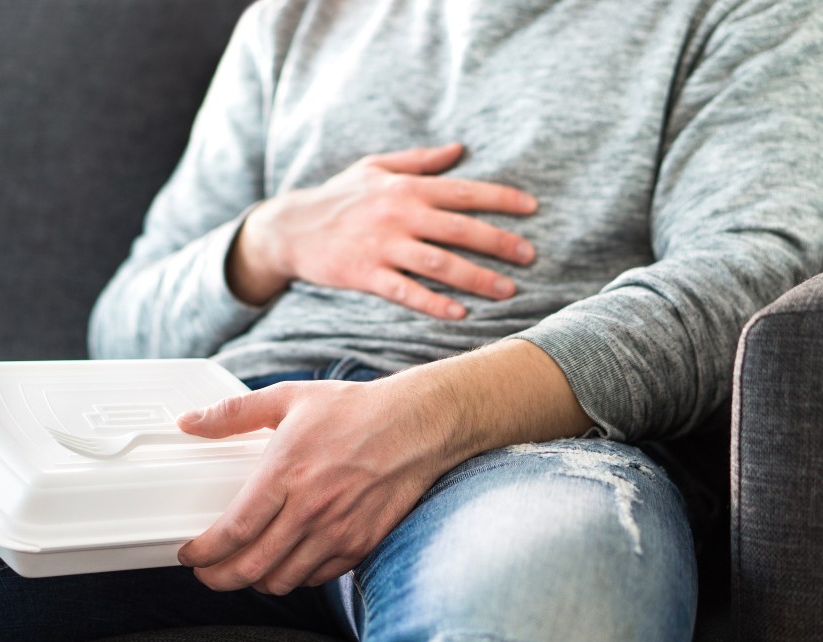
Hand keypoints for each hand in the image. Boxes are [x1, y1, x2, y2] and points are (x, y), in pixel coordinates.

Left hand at [175, 378, 457, 594]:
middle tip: (206, 573)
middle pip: (252, 566)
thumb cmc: (355, 410)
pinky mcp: (361, 543)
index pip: (234, 530)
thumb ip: (234, 413)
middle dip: (219, 578)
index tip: (189, 553)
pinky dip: (293, 578)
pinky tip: (284, 563)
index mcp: (287, 472)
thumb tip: (189, 422)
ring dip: (255, 582)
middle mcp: (311, 508)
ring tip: (242, 570)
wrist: (417, 425)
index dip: (204, 552)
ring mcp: (338, 531)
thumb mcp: (289, 398)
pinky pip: (316, 577)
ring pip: (283, 580)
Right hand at [227, 143, 537, 317]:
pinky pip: (406, 292)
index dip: (501, 199)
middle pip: (459, 229)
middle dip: (499, 243)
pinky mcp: (365, 275)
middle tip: (530, 256)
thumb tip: (460, 148)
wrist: (289, 228)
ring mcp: (381, 246)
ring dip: (477, 278)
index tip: (532, 209)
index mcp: (405, 187)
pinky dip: (434, 303)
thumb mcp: (375, 167)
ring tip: (507, 290)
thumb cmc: (338, 197)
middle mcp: (397, 214)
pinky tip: (460, 313)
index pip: (463, 191)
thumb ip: (419, 161)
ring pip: (439, 264)